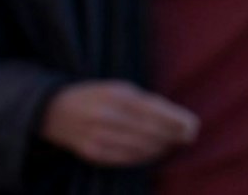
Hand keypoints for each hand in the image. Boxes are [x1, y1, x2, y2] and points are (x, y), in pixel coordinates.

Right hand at [39, 81, 198, 166]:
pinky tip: (152, 151)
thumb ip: (146, 102)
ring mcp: (98, 136)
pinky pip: (127, 159)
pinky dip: (144, 156)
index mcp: (113, 94)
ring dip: (160, 147)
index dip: (176, 120)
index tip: (194, 126)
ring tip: (169, 143)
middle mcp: (106, 115)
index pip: (153, 110)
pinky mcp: (93, 153)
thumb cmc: (95, 97)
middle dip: (173, 135)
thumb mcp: (117, 89)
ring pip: (141, 148)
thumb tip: (182, 121)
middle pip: (150, 131)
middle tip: (187, 137)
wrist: (54, 110)